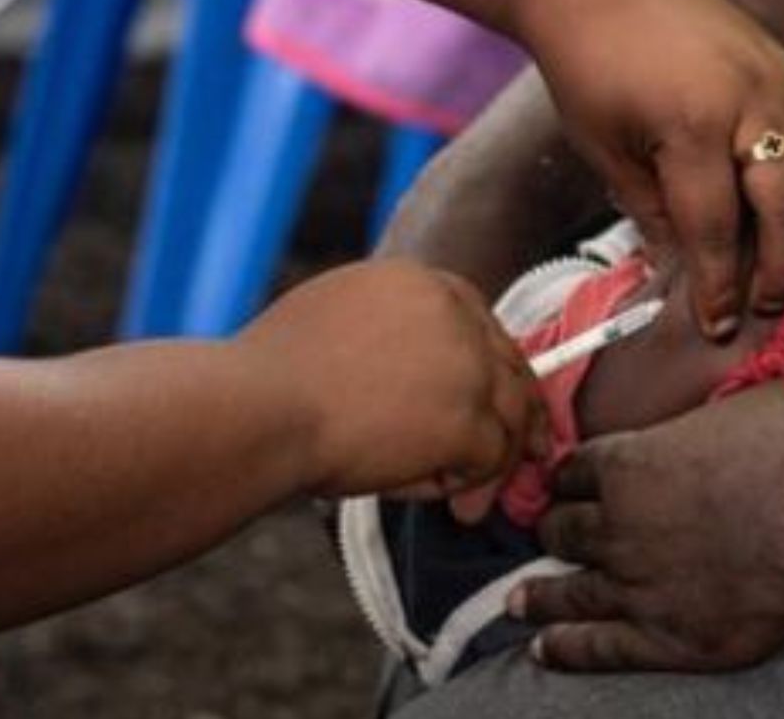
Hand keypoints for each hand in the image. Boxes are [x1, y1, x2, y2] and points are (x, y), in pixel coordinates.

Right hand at [236, 261, 546, 508]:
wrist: (259, 408)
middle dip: (518, 416)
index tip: (494, 399)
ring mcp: (466, 364)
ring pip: (508, 416)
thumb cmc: (271, 377)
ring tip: (470, 501)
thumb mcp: (336, 319)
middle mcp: (453, 313)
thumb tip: (409, 368)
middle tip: (524, 455)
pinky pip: (490, 459)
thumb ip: (386, 331)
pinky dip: (469, 484)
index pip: (480, 325)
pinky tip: (444, 498)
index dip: (490, 369)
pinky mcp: (465, 418)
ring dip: (492, 463)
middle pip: (508, 366)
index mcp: (420, 282)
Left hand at [512, 381, 783, 670]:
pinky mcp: (663, 637)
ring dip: (541, 594)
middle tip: (545, 535)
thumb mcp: (759, 394)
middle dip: (554, 530)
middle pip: (565, 529)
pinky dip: (567, 648)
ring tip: (520, 600)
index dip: (572, 477)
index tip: (568, 483)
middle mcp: (619, 525)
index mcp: (632, 461)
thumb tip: (766, 361)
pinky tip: (547, 649)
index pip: (579, 470)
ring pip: (570, 591)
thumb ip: (736, 397)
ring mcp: (636, 585)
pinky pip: (598, 647)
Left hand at [515, 0, 783, 338]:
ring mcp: (780, 77)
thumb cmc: (589, 65)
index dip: (719, 286)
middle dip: (783, 265)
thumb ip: (653, 212)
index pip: (717, 229)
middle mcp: (751, 100)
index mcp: (693, 125)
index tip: (719, 325)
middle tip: (767, 301)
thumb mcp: (605, 150)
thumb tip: (686, 269)